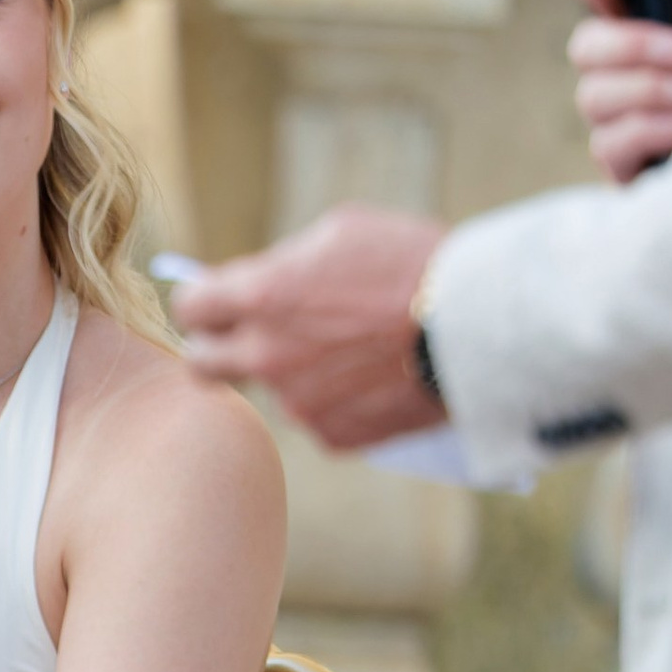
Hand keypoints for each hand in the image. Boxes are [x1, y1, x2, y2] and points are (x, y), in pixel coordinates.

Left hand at [169, 208, 444, 449]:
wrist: (480, 324)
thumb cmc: (413, 262)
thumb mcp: (339, 235)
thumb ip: (282, 266)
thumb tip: (253, 285)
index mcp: (261, 297)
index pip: (191, 308)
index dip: (205, 303)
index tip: (219, 302)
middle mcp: (267, 356)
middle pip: (203, 364)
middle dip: (218, 348)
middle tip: (252, 336)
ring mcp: (299, 403)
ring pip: (274, 390)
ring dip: (296, 374)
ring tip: (354, 350)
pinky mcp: (334, 436)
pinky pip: (318, 418)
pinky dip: (337, 402)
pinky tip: (376, 378)